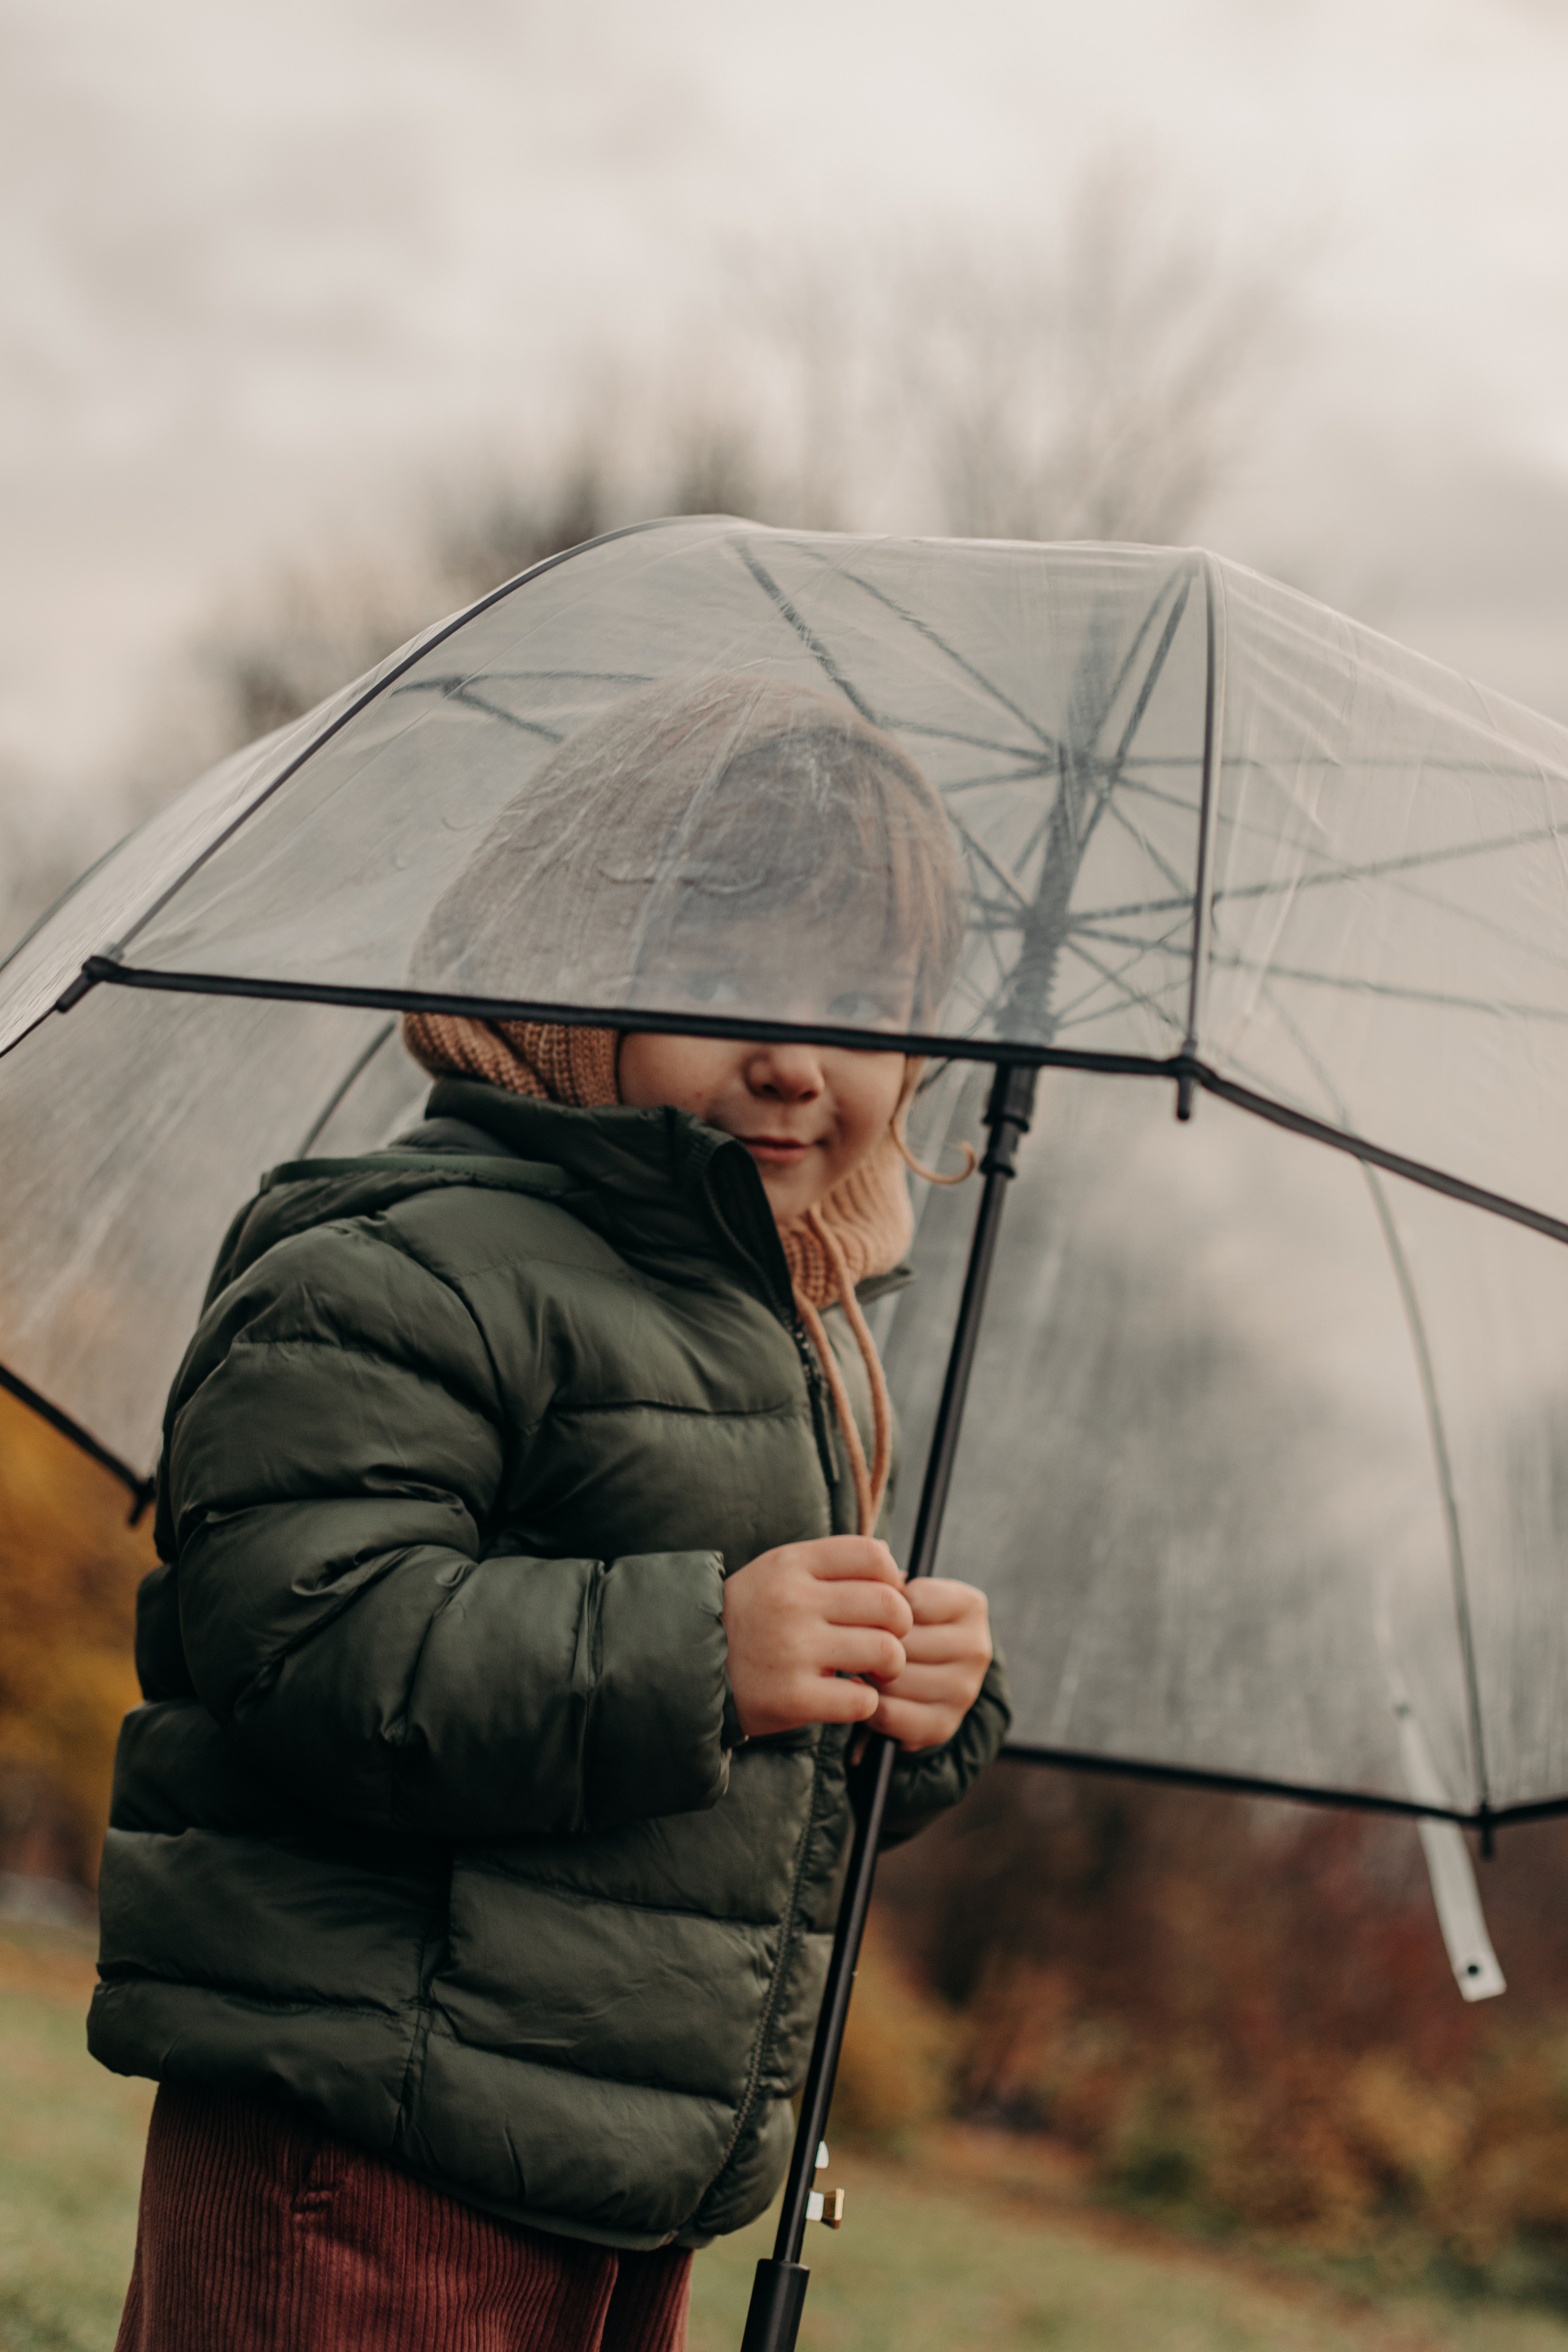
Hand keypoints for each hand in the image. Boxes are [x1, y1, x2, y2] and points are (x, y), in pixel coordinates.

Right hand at [723, 1538, 912, 1740]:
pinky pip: (862, 1700)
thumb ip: (829, 1563)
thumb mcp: (776, 1572)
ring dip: (892, 1666)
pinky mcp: (792, 1698)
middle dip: (901, 1627)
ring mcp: (792, 1650)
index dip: (893, 1579)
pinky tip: (849, 1697)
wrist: (687, 1669)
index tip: (884, 1599)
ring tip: (874, 1671)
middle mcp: (792, 1601)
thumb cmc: (748, 1619)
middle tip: (888, 1640)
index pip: (873, 1556)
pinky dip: (866, 1702)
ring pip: (886, 1651)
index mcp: (791, 1564)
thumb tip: (891, 1561)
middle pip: (889, 1604)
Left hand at [865, 1578, 991, 1751]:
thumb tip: (867, 1578)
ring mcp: (963, 1690)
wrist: (934, 1675)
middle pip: (901, 1644)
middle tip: (864, 1645)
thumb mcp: (908, 1596)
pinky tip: (871, 1694)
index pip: (910, 1601)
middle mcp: (976, 1649)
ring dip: (870, 1677)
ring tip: (870, 1668)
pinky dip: (870, 1705)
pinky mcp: (943, 1725)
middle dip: (873, 1645)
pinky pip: (888, 1714)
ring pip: (893, 1680)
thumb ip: (890, 1584)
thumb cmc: (912, 1626)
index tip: (882, 1614)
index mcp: (970, 1605)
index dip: (884, 1608)